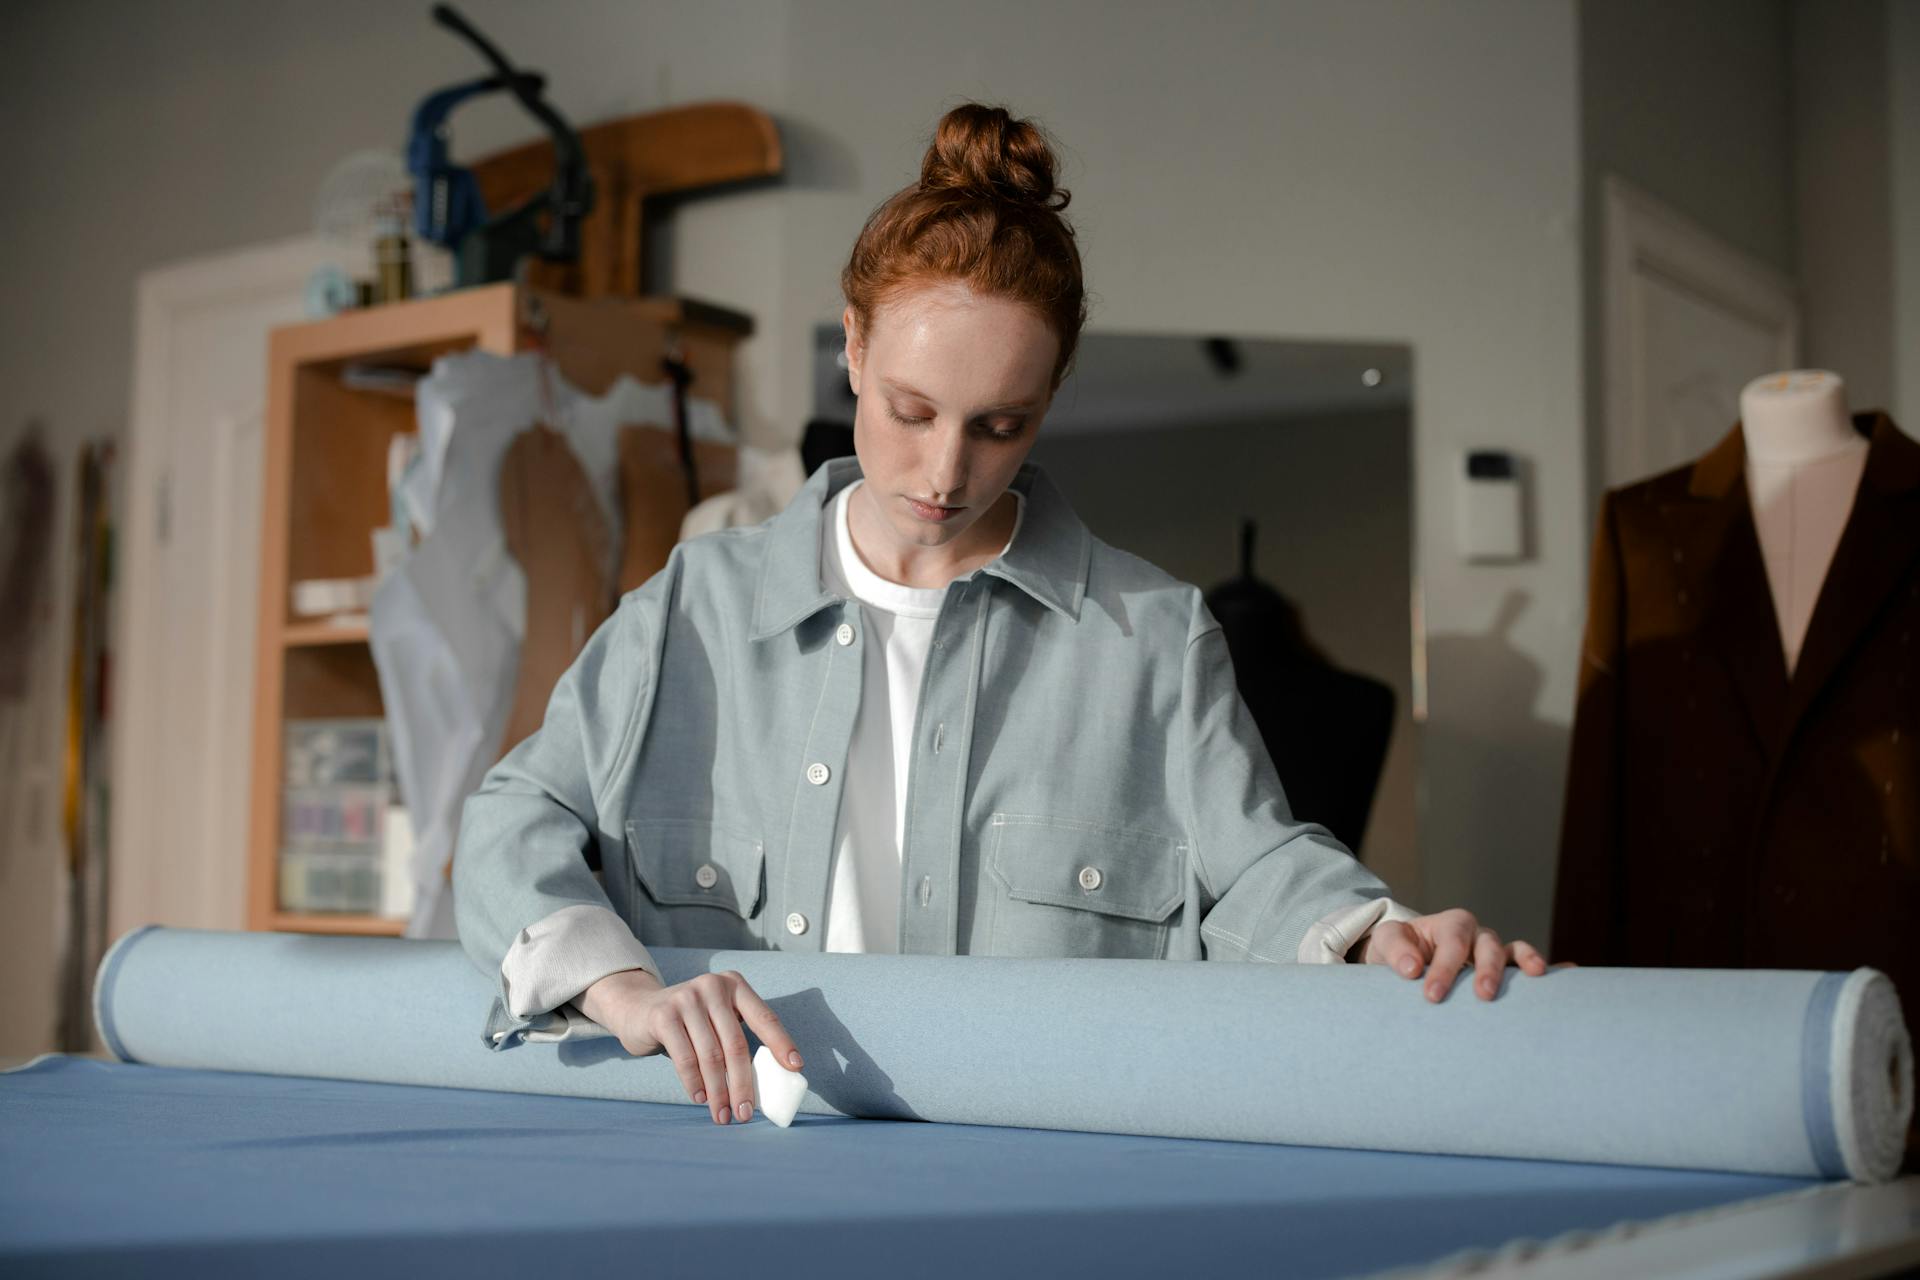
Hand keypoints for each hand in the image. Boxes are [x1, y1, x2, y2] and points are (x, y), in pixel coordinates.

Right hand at [578, 967, 803, 1125]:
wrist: (637, 1009)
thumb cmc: (688, 1023)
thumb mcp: (715, 1019)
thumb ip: (735, 1039)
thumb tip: (762, 1085)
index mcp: (735, 985)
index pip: (765, 1016)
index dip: (781, 1043)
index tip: (796, 1068)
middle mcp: (713, 986)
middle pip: (736, 1044)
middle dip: (743, 1083)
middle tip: (746, 1113)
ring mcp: (687, 998)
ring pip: (711, 1056)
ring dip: (719, 1092)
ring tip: (722, 1115)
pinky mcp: (664, 1015)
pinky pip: (685, 1058)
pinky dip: (695, 1084)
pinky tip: (700, 1099)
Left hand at [1357, 907, 1559, 1000]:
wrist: (1406, 962)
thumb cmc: (1398, 951)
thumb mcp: (1387, 943)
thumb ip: (1395, 950)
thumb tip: (1412, 969)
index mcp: (1449, 924)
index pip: (1452, 941)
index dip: (1444, 966)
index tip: (1433, 994)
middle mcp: (1477, 936)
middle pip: (1488, 946)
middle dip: (1487, 969)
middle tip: (1483, 994)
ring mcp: (1494, 954)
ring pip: (1513, 952)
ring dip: (1526, 961)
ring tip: (1537, 973)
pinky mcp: (1504, 972)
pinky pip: (1528, 968)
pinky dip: (1551, 969)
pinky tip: (1571, 972)